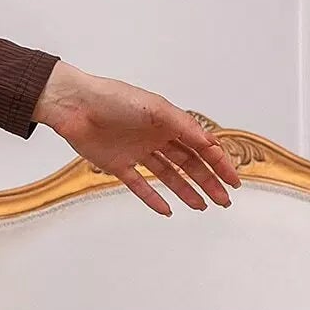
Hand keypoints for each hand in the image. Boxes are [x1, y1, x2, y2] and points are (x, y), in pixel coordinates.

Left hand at [33, 62, 241, 215]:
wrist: (76, 107)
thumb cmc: (115, 99)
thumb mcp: (157, 110)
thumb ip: (184, 127)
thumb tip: (210, 143)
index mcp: (169, 121)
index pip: (201, 146)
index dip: (219, 163)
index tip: (233, 180)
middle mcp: (156, 137)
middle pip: (189, 163)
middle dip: (208, 181)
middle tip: (224, 200)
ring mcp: (137, 152)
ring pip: (169, 176)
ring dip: (186, 190)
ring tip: (203, 206)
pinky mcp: (117, 165)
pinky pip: (139, 186)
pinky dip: (153, 198)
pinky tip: (168, 210)